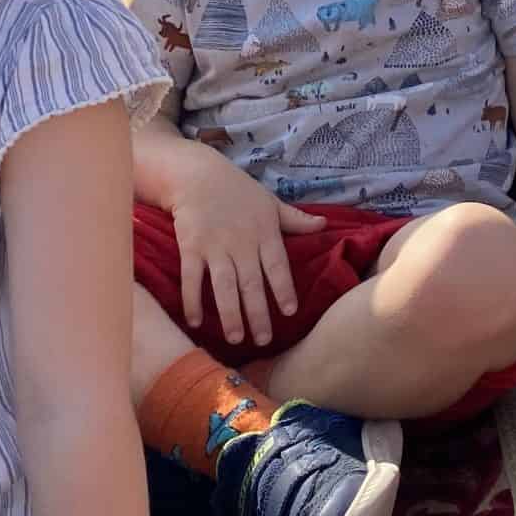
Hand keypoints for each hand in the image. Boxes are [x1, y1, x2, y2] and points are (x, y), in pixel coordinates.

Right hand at [167, 145, 325, 350]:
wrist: (198, 174)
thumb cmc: (238, 190)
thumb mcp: (271, 203)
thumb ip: (295, 220)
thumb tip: (324, 224)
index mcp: (264, 233)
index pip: (278, 266)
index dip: (283, 289)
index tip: (290, 312)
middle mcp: (242, 243)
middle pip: (251, 283)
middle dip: (257, 313)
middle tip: (263, 341)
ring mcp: (215, 246)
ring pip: (224, 285)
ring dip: (229, 313)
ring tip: (235, 338)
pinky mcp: (191, 246)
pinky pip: (192, 277)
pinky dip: (192, 299)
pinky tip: (195, 321)